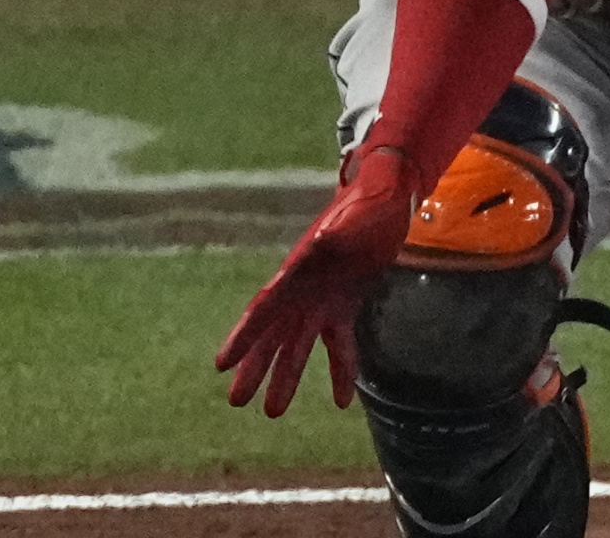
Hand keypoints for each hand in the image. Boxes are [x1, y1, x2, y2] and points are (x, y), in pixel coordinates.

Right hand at [216, 147, 412, 416]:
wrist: (387, 197)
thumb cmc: (372, 201)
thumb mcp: (360, 213)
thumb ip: (342, 228)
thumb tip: (321, 242)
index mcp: (299, 269)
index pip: (266, 307)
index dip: (244, 336)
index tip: (222, 363)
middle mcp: (304, 288)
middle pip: (273, 334)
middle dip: (254, 366)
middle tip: (236, 402)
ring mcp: (321, 299)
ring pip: (298, 345)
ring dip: (286, 377)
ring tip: (273, 412)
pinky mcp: (343, 305)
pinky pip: (338, 343)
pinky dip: (339, 370)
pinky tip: (340, 402)